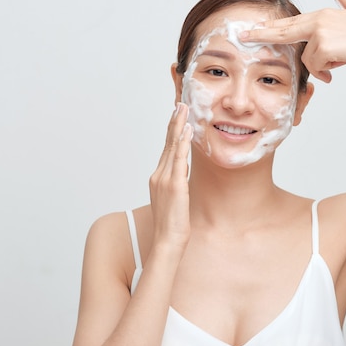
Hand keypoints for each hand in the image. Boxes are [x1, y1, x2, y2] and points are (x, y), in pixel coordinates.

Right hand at [148, 103, 192, 250]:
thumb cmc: (172, 225)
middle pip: (167, 143)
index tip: (177, 117)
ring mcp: (165, 179)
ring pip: (171, 146)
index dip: (172, 132)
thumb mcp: (174, 199)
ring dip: (178, 126)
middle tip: (180, 104)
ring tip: (183, 109)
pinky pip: (179, 159)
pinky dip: (182, 142)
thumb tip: (183, 170)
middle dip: (174, 122)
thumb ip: (176, 183)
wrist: (167, 242)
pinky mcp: (175, 185)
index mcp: (158, 178)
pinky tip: (186, 130)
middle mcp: (159, 175)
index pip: (166, 149)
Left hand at [240, 0, 345, 81]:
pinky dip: (327, 70)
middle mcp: (317, 20)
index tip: (253, 28)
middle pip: (284, 31)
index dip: (270, 26)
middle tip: (243, 37)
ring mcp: (320, 32)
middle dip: (262, 35)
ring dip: (321, 66)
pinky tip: (340, 64)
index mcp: (320, 14)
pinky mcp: (324, 45)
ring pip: (307, 58)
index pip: (289, 22)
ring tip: (338, 63)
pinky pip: (316, 65)